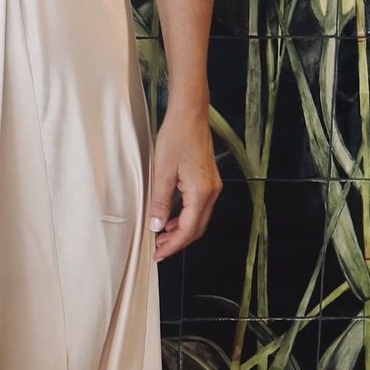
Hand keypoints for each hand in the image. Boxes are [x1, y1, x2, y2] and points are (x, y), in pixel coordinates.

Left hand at [148, 104, 220, 261]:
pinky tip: (171, 219)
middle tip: (158, 249)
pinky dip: (185, 217)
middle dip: (178, 242)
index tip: (158, 254)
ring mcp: (213, 186)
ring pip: (199, 219)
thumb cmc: (176, 137)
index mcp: (201, 192)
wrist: (190, 114)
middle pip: (197, 228)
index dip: (173, 245)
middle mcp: (212, 192)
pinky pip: (199, 207)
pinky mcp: (209, 180)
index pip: (188, 229)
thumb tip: (157, 226)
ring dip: (181, 230)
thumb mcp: (162, 171)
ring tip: (161, 236)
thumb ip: (161, 202)